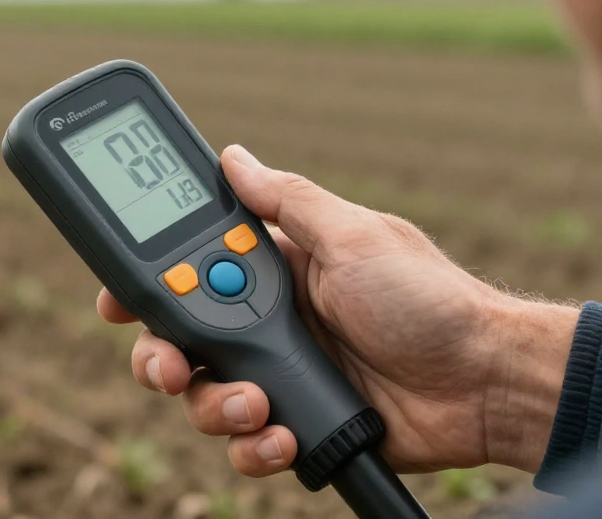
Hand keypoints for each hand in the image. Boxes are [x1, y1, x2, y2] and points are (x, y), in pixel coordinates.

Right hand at [97, 145, 577, 476]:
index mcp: (276, 270)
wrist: (485, 384)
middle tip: (170, 368)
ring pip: (205, 397)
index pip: (189, 270)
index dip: (146, 287)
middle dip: (162, 357)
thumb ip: (286, 202)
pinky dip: (254, 446)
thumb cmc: (429, 299)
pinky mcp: (297, 422)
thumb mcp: (355, 236)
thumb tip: (233, 156)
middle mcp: (270, 321)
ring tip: (258, 405)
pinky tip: (283, 436)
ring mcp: (283, 374)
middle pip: (180, 341)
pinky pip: (246, 443)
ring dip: (216, 406)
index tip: (116, 302)